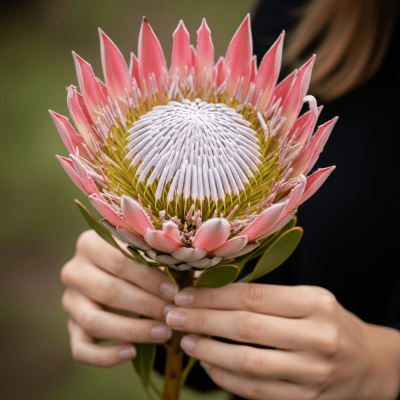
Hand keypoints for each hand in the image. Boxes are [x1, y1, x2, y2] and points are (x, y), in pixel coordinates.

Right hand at [61, 230, 178, 366]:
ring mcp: (70, 301)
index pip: (119, 260)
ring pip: (94, 321)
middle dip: (145, 304)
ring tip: (163, 333)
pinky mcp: (71, 328)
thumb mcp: (145, 255)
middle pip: (108, 290)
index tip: (174, 292)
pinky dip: (106, 356)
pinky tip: (132, 353)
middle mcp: (74, 271)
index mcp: (89, 243)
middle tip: (172, 313)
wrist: (120, 278)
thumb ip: (158, 261)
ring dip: (133, 330)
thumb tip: (182, 282)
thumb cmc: (140, 263)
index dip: (148, 278)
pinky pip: (81, 349)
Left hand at [166, 283, 399, 399]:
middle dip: (202, 320)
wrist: (368, 363)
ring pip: (248, 363)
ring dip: (208, 351)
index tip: (185, 293)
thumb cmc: (327, 322)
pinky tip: (207, 364)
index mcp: (314, 303)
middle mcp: (316, 337)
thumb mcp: (306, 298)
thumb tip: (211, 292)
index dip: (213, 296)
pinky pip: (256, 391)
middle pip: (246, 328)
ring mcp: (312, 374)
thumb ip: (265, 296)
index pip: (253, 296)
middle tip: (173, 315)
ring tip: (184, 340)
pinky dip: (226, 378)